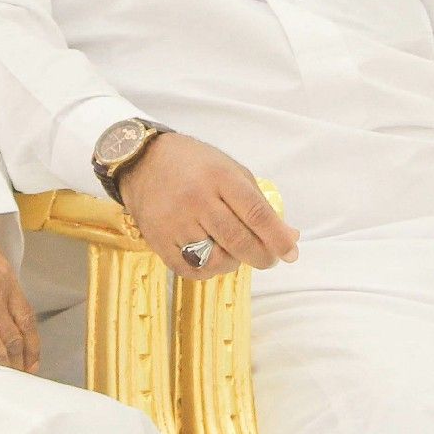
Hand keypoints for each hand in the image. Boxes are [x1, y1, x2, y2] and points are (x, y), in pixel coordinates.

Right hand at [117, 133, 298, 278]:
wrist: (143, 162)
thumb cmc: (194, 165)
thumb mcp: (230, 171)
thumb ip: (259, 204)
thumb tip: (289, 237)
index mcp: (219, 176)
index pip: (255, 212)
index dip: (277, 237)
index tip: (291, 253)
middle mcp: (196, 199)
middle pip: (238, 240)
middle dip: (261, 256)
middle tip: (269, 259)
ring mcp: (175, 221)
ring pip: (215, 259)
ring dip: (233, 262)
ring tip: (232, 251)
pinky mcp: (158, 239)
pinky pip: (190, 270)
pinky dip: (208, 270)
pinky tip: (211, 258)